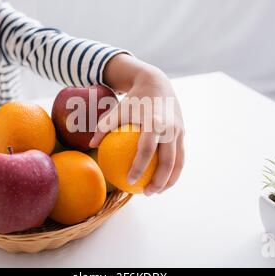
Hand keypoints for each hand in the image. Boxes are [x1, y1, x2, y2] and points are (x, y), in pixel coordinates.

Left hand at [90, 66, 184, 195]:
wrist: (157, 82)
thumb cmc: (134, 99)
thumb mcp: (118, 109)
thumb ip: (104, 126)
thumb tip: (91, 145)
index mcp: (154, 122)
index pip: (147, 150)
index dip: (139, 167)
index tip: (129, 181)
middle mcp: (170, 128)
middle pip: (167, 161)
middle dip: (159, 181)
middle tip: (146, 193)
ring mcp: (179, 131)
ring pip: (178, 162)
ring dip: (170, 179)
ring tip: (157, 191)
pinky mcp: (183, 132)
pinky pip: (180, 156)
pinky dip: (174, 170)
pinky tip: (163, 179)